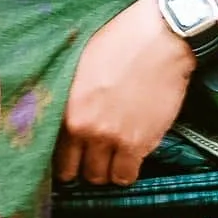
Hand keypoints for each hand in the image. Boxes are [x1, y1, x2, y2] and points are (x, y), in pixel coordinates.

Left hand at [55, 0, 194, 186]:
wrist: (161, 39)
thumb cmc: (120, 42)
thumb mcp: (80, 65)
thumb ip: (69, 98)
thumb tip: (64, 116)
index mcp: (67, 110)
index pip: (56, 156)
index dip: (65, 161)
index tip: (73, 159)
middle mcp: (86, 130)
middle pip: (80, 171)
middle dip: (87, 167)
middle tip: (95, 158)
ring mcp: (114, 139)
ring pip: (103, 178)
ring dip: (108, 171)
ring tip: (114, 159)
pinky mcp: (141, 143)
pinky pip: (128, 175)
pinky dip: (127, 171)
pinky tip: (130, 158)